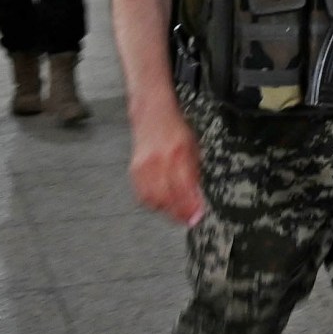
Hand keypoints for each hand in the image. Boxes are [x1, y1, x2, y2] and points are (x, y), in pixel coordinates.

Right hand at [129, 106, 205, 226]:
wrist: (152, 114)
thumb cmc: (175, 130)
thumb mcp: (194, 149)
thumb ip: (195, 175)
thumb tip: (198, 199)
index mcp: (177, 154)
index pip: (184, 188)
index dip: (190, 207)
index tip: (197, 217)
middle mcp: (158, 161)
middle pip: (166, 198)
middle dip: (178, 213)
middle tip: (188, 219)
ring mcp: (143, 166)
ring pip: (152, 199)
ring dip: (165, 210)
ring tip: (177, 212)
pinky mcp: (134, 170)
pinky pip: (141, 194)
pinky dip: (152, 203)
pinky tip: (162, 203)